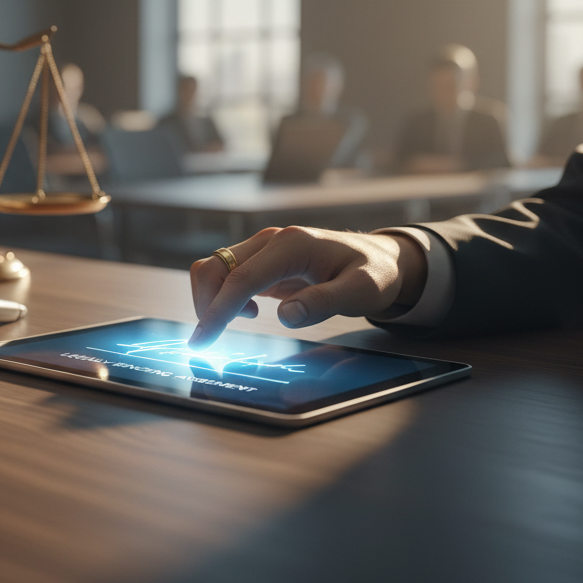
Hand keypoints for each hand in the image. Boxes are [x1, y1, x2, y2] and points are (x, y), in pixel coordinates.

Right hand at [188, 227, 427, 348]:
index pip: (241, 278)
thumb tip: (286, 317)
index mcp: (291, 245)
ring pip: (214, 268)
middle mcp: (270, 241)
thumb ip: (324, 303)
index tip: (202, 341)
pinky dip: (223, 296)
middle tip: (214, 340)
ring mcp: (263, 248)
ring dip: (212, 299)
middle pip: (215, 267)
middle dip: (207, 305)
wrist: (380, 258)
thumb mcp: (361, 291)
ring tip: (245, 319)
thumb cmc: (374, 273)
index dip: (218, 310)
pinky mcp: (261, 260)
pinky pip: (226, 274)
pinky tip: (250, 311)